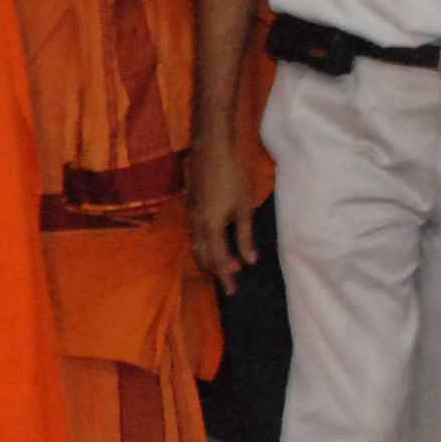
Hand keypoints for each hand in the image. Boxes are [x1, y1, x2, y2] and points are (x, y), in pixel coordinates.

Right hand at [190, 148, 258, 293]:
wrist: (212, 149)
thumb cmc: (233, 178)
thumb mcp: (244, 209)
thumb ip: (245, 237)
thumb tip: (249, 262)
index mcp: (210, 228)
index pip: (217, 261)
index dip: (225, 277)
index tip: (232, 292)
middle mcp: (196, 225)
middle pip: (202, 255)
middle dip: (215, 270)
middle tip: (229, 280)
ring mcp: (191, 214)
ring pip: (197, 244)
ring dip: (209, 257)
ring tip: (224, 265)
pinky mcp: (191, 205)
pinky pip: (195, 233)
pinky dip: (204, 244)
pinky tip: (214, 241)